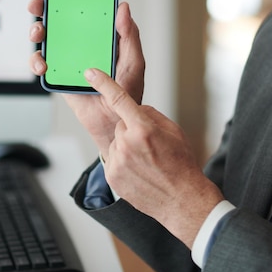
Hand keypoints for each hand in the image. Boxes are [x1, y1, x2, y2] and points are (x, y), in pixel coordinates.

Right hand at [28, 0, 145, 151]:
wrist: (114, 122)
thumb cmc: (128, 92)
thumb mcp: (134, 61)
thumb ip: (129, 35)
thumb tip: (123, 7)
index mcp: (100, 35)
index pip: (84, 10)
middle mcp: (81, 43)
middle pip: (58, 20)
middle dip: (43, 9)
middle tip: (37, 6)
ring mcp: (67, 58)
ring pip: (46, 39)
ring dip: (37, 32)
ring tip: (39, 35)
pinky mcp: (58, 75)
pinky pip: (41, 64)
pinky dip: (37, 61)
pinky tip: (43, 64)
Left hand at [84, 68, 223, 248]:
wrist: (181, 198)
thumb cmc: (180, 162)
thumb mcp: (172, 130)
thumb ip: (149, 115)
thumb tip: (133, 109)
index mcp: (143, 128)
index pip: (118, 99)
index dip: (103, 83)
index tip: (90, 73)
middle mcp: (127, 143)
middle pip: (120, 124)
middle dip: (131, 130)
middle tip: (149, 146)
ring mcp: (118, 161)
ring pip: (116, 142)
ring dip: (127, 147)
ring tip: (146, 161)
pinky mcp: (112, 176)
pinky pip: (114, 158)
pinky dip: (123, 162)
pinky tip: (139, 171)